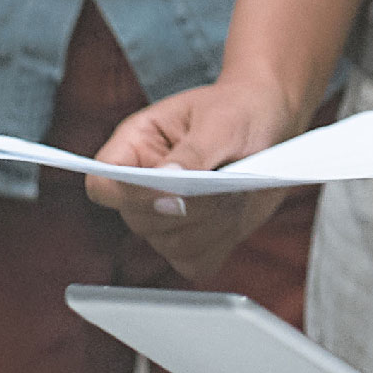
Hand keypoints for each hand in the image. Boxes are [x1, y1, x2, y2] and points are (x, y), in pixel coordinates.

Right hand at [82, 74, 299, 280]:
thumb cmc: (237, 110)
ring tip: (235, 194)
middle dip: (186, 210)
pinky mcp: (194, 239)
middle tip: (223, 188)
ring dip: (209, 226)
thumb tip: (167, 177)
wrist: (270, 124)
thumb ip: (193, 151)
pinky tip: (236, 214)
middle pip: (139, 221)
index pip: (103, 184)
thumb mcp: (220, 121)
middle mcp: (144, 187)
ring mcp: (167, 217)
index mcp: (134, 147)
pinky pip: (196, 262)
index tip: (170, 190)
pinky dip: (220, 243)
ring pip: (170, 246)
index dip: (127, 195)